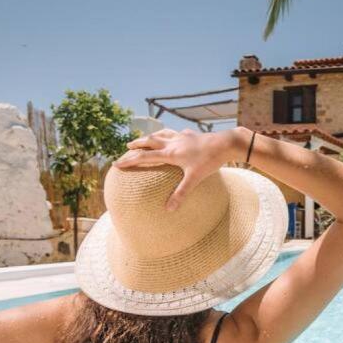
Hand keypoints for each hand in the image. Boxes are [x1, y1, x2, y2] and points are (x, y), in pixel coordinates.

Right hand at [113, 128, 246, 210]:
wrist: (226, 143)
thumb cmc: (210, 161)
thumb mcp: (194, 179)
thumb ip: (181, 194)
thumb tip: (168, 209)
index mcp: (170, 153)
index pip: (145, 157)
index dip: (130, 160)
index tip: (117, 163)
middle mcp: (173, 142)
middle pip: (149, 141)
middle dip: (137, 144)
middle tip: (126, 147)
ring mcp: (182, 136)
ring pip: (161, 134)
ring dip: (151, 136)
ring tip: (145, 139)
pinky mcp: (191, 134)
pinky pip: (176, 133)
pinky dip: (170, 134)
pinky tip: (175, 136)